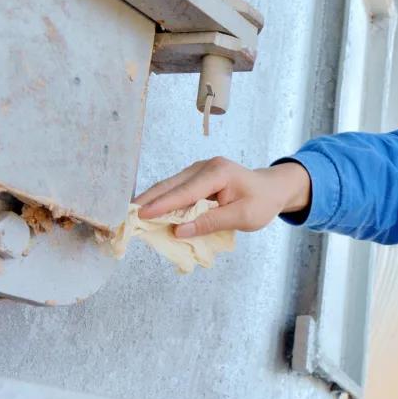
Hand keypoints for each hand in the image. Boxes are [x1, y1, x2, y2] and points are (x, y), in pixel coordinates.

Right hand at [133, 157, 310, 237]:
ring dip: (152, 200)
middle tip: (125, 216)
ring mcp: (199, 170)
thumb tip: (179, 231)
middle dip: (148, 200)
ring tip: (132, 216)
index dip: (163, 205)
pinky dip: (163, 200)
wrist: (273, 188)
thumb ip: (212, 222)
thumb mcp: (243, 217)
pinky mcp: (196, 177)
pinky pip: (176, 189)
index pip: (185, 191)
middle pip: (170, 185)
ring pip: (170, 186)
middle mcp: (205, 167)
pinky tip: (150, 212)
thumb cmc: (262, 203)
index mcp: (218, 173)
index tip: (141, 215)